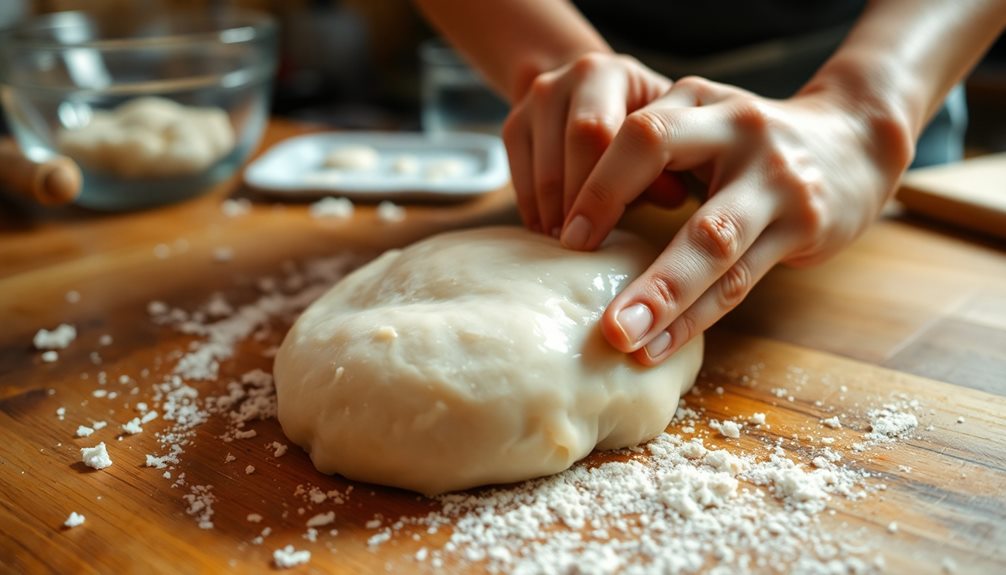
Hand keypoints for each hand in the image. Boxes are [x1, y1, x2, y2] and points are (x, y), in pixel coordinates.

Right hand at [502, 53, 686, 236]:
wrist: (594, 93)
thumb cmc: (641, 127)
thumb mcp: (664, 136)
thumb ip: (669, 165)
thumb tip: (672, 198)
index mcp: (615, 74)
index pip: (603, 132)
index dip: (605, 187)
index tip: (604, 232)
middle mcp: (576, 75)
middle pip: (574, 143)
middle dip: (578, 201)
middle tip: (583, 244)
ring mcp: (541, 96)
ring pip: (543, 167)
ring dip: (554, 212)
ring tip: (568, 243)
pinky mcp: (515, 122)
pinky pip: (518, 174)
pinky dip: (533, 208)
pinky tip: (549, 230)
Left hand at [558, 75, 912, 365]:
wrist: (855, 141)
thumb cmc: (754, 144)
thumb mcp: (705, 123)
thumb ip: (653, 153)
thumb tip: (570, 215)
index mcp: (699, 101)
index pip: (638, 135)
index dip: (599, 186)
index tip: (563, 238)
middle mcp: (737, 130)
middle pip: (666, 166)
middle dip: (611, 217)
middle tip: (580, 281)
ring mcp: (776, 179)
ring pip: (711, 241)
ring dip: (663, 294)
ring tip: (623, 339)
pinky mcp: (805, 224)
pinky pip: (740, 279)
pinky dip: (696, 316)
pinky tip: (662, 344)